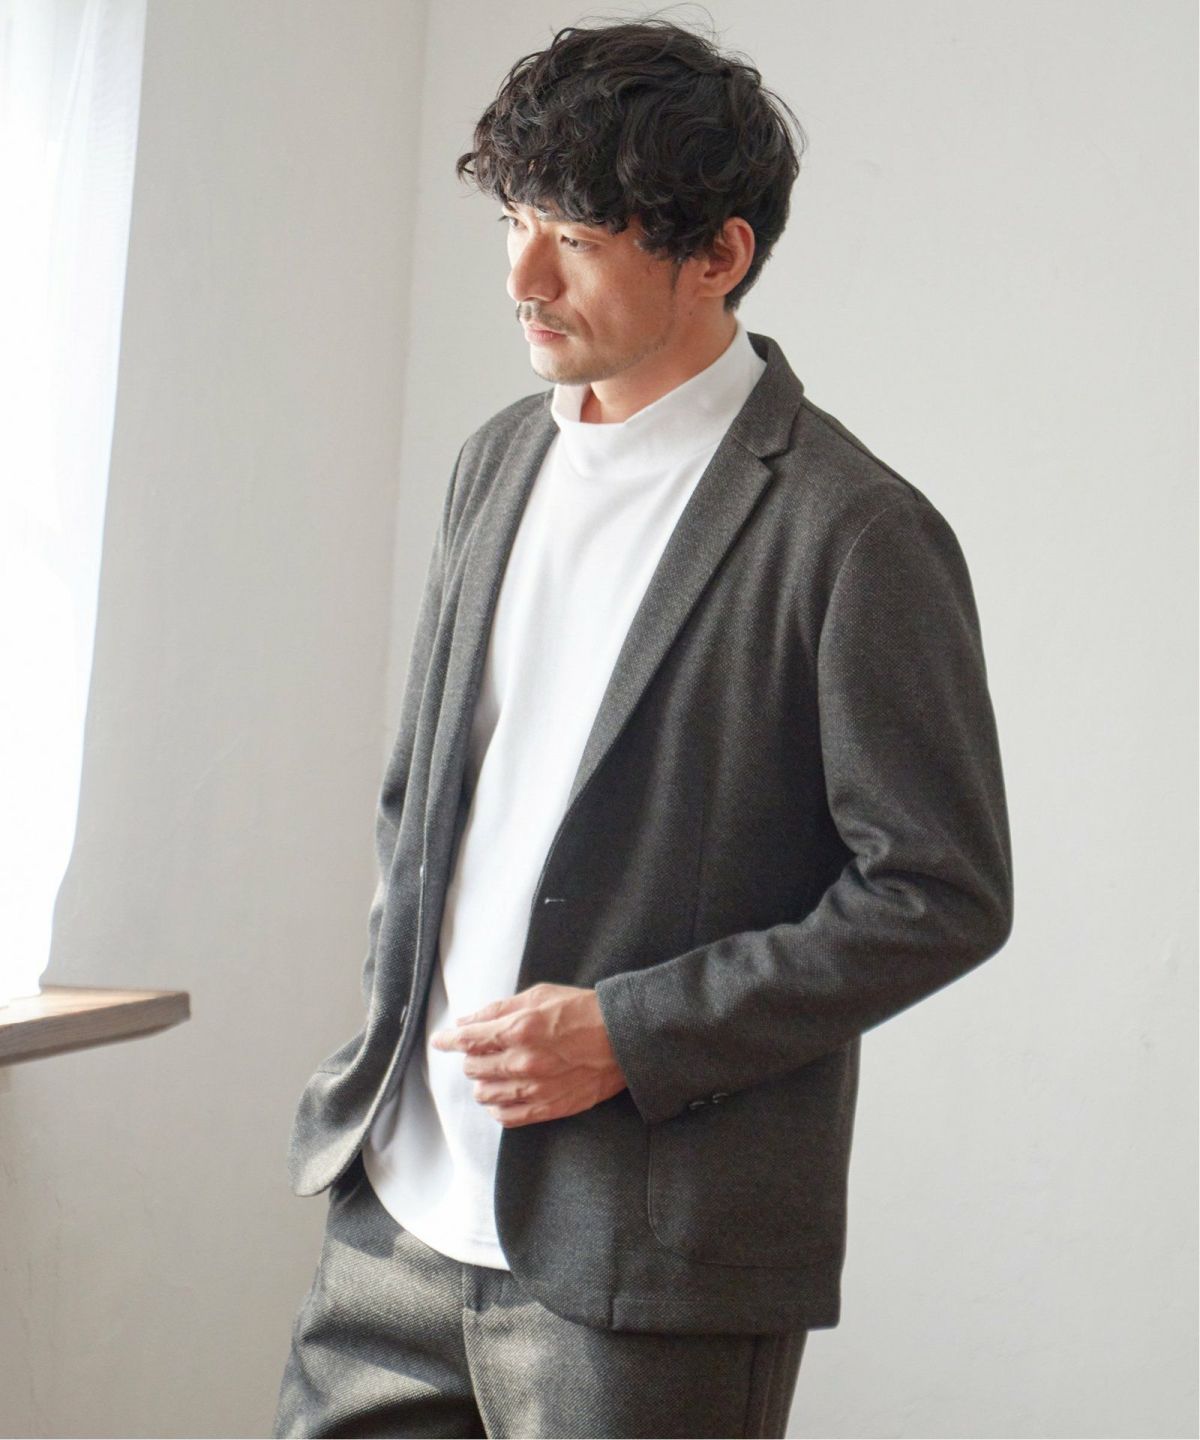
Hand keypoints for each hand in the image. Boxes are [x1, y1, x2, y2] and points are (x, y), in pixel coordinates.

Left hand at [430, 982, 627, 1127]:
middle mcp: (523, 1062)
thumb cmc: (582, 1010)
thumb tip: (466, 1021)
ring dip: (484, 1083)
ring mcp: (536, 1088)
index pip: (468, 1039)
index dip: (448, 1040)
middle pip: (474, 1068)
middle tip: (482, 1051)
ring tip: (496, 1072)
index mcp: (519, 1029)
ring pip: (485, 1095)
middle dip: (472, 1058)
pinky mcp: (548, 1108)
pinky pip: (507, 1117)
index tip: (440, 1041)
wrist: (623, 1038)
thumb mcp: (539, 995)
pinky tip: (505, 1094)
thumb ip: (499, 1009)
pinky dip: (498, 1106)